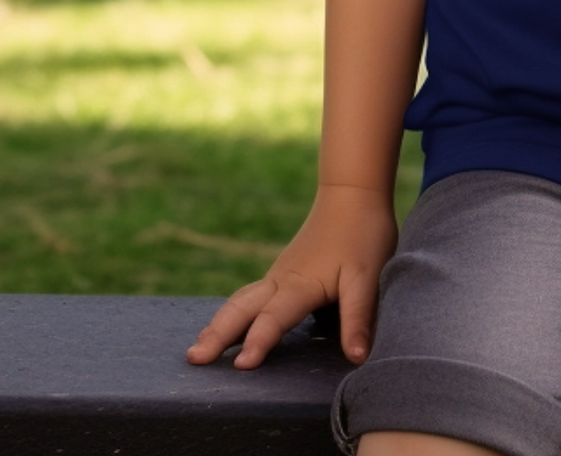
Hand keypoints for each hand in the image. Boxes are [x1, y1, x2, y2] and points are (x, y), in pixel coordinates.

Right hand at [186, 184, 398, 369]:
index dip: (258, 341)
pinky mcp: (283, 272)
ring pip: (241, 300)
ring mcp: (279, 274)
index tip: (240, 367)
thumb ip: (358, 316)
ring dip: (219, 324)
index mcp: (300, 284)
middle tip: (193, 360)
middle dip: (218, 334)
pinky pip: (250, 296)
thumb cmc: (362, 234)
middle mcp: (281, 280)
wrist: (353, 192)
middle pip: (243, 308)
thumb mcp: (367, 276)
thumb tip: (357, 357)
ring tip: (196, 350)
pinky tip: (224, 326)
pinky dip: (231, 313)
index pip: (274, 318)